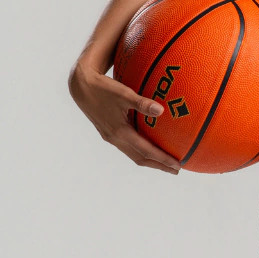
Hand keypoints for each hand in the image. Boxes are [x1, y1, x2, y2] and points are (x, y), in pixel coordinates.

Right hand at [68, 61, 182, 174]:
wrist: (81, 87)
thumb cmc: (103, 88)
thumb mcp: (123, 94)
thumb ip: (142, 103)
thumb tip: (161, 111)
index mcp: (119, 132)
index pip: (146, 151)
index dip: (162, 159)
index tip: (177, 166)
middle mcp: (115, 138)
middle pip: (140, 158)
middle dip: (159, 165)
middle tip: (176, 170)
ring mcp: (111, 137)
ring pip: (133, 154)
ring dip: (150, 160)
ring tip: (166, 163)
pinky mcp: (108, 132)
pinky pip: (128, 147)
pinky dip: (141, 151)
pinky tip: (149, 147)